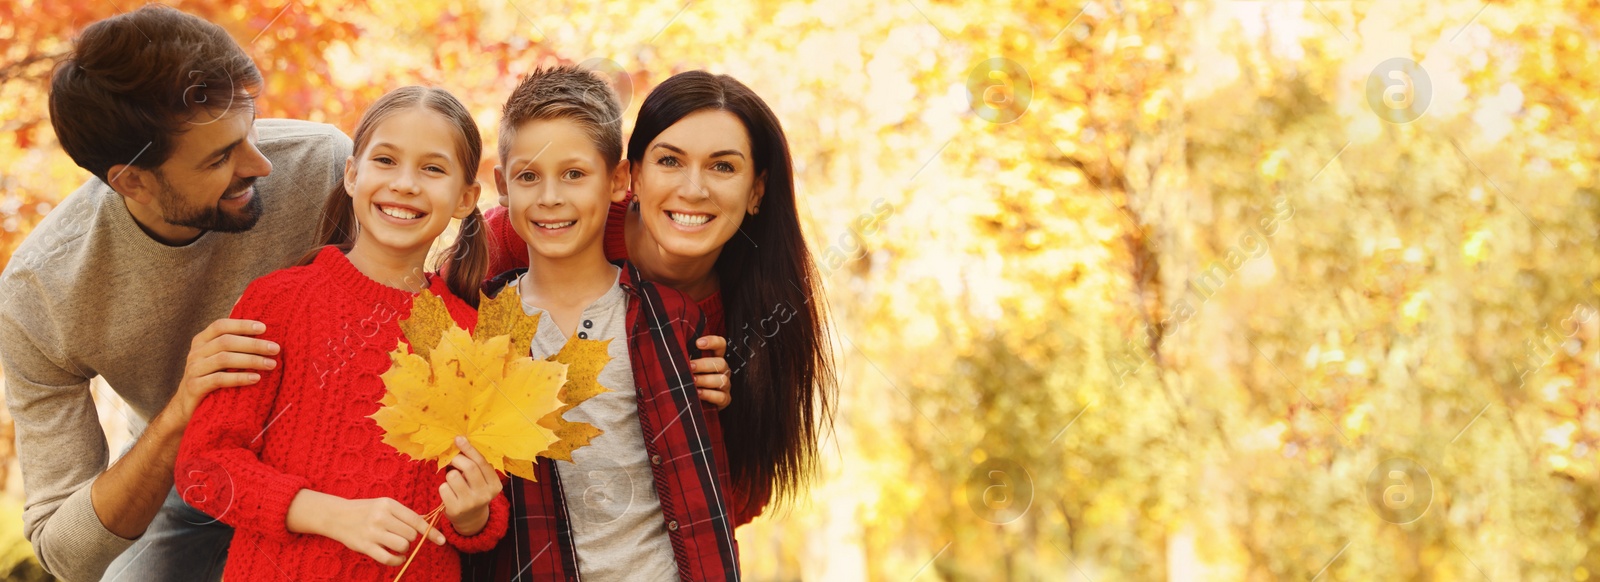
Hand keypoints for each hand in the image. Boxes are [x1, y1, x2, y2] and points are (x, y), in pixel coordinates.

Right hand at [169, 318, 279, 424]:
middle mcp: (195, 352)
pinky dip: (239, 378)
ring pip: (224, 359)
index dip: (241, 325)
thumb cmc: (211, 378)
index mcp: (201, 341)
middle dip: (253, 344)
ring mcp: (193, 369)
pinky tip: (256, 378)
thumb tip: (264, 333)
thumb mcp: (219, 360)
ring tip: (271, 364)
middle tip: (275, 349)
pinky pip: (219, 379)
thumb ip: (234, 346)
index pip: (221, 326)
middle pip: (226, 342)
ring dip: (251, 360)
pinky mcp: (194, 386)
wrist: (186, 406)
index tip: (264, 328)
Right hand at [316, 495, 444, 566]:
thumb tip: (426, 524)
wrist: (336, 516)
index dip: (430, 531)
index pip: (415, 520)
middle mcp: (381, 517)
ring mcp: (373, 532)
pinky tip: (398, 557)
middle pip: (411, 534)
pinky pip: (389, 558)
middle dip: (411, 538)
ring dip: (404, 548)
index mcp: (388, 504)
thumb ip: (403, 514)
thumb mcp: (383, 504)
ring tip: (398, 545)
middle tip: (401, 536)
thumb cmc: (365, 510)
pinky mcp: (365, 546)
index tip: (442, 540)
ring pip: (403, 545)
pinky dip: (398, 560)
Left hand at [441, 437, 500, 535]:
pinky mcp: (455, 510)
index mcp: (494, 485)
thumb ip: (475, 464)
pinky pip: (443, 488)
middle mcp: (484, 495)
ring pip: (453, 476)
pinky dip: (444, 487)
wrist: (470, 519)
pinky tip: (449, 493)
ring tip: (453, 481)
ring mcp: (470, 503)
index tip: (458, 439)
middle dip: (457, 459)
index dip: (469, 449)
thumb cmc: (474, 492)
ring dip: (450, 475)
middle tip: (453, 459)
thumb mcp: (482, 480)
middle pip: (469, 467)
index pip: (482, 462)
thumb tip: (460, 441)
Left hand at [690, 335, 731, 409]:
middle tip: (690, 366)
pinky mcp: (725, 399)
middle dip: (704, 364)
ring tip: (692, 381)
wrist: (693, 404)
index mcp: (715, 358)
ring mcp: (725, 385)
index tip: (698, 343)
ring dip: (705, 380)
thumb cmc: (689, 381)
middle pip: (721, 363)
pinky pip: (721, 396)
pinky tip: (698, 393)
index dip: (713, 342)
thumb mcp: (687, 368)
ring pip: (722, 379)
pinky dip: (708, 394)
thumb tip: (673, 351)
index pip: (721, 345)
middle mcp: (723, 370)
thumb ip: (684, 359)